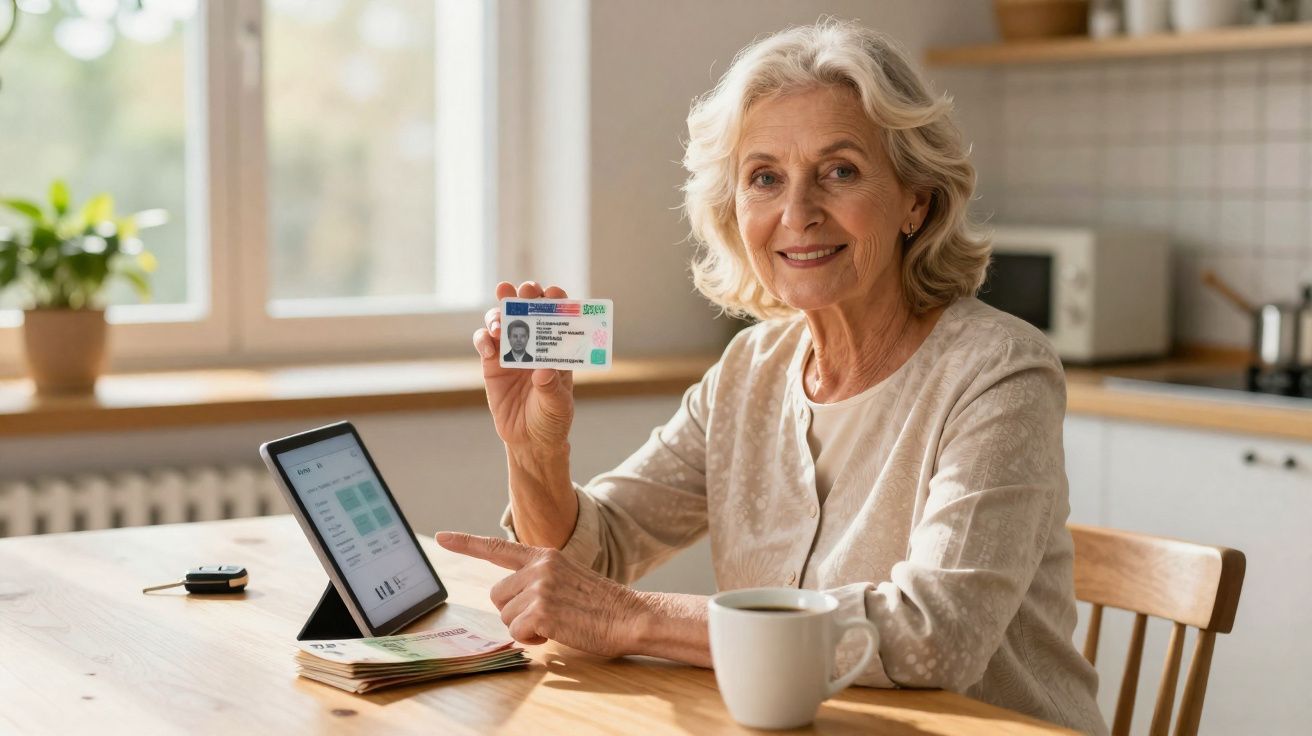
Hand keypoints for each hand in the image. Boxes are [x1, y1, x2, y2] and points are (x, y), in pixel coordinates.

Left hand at [436, 531, 643, 656]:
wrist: (630, 616)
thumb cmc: (601, 605)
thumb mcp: (568, 578)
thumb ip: (538, 580)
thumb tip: (510, 599)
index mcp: (545, 555)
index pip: (498, 547)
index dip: (466, 543)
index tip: (442, 537)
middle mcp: (539, 566)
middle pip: (497, 595)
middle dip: (514, 611)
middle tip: (547, 615)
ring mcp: (539, 587)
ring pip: (505, 616)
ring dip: (525, 627)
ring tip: (558, 622)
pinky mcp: (541, 610)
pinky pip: (516, 632)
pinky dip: (533, 639)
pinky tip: (557, 631)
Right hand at [473, 281, 574, 449]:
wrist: (529, 441)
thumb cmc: (551, 420)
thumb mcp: (557, 406)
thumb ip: (551, 388)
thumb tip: (543, 370)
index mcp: (557, 349)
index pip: (558, 315)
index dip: (555, 301)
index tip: (553, 294)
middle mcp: (534, 344)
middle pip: (527, 309)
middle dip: (524, 295)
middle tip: (522, 292)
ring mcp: (511, 352)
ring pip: (502, 320)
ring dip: (499, 315)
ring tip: (500, 325)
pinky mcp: (491, 364)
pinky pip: (484, 343)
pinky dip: (483, 339)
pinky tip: (488, 345)